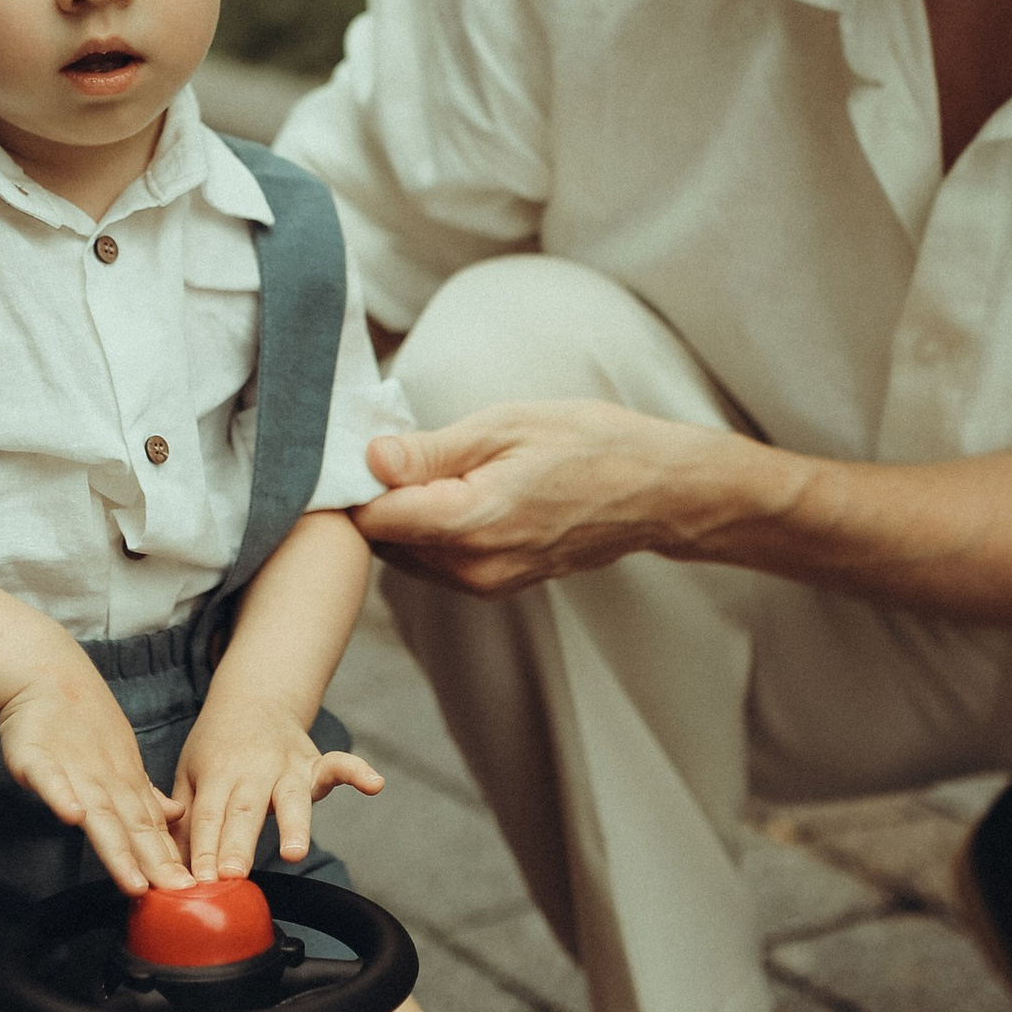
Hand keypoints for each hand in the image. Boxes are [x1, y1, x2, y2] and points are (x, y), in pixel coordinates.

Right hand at [0, 641, 188, 892]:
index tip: (189, 890)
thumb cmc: (81, 724)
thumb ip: (142, 794)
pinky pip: (50, 780)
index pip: (149, 829)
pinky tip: (71, 816)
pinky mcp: (38, 760)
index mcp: (123, 786)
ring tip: (133, 878)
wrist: (46, 676)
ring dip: (117, 846)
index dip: (168, 859)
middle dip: (154, 862)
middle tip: (177, 892)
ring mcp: (73, 772)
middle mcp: (104, 783)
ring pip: (97, 813)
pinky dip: (61, 796)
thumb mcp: (119, 760)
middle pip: (131, 828)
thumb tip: (173, 817)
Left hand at [178, 683, 384, 878]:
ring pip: (291, 797)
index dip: (204, 849)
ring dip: (293, 825)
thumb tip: (168, 865)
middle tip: (233, 874)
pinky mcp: (315, 762)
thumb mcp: (189, 774)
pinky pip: (339, 765)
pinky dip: (357, 772)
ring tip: (294, 853)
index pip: (208, 817)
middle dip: (239, 843)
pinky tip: (375, 784)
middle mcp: (253, 770)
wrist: (254, 698)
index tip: (200, 881)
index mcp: (217, 774)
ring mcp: (287, 766)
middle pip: (245, 811)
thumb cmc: (217, 747)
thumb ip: (182, 819)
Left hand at [355, 400, 707, 594]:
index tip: (365, 445)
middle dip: (377, 497)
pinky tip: (455, 490)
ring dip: (404, 514)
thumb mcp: (505, 426)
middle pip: (382, 540)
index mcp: (469, 524)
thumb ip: (430, 450)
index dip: (356, 481)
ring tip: (434, 464)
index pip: (371, 519)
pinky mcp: (496, 585)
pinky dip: (431, 529)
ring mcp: (485, 584)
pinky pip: (437, 561)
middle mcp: (472, 568)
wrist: (654, 490)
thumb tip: (369, 459)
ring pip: (407, 553)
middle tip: (400, 445)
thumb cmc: (589, 445)